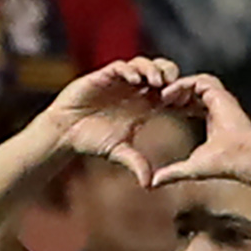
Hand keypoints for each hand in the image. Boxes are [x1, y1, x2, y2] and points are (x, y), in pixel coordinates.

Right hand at [44, 56, 182, 179]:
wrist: (66, 132)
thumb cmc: (93, 141)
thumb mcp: (119, 153)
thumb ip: (136, 164)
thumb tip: (149, 185)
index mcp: (144, 106)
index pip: (168, 93)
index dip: (178, 94)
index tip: (185, 103)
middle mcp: (133, 91)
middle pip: (160, 72)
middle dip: (169, 74)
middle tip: (175, 85)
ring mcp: (119, 82)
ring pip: (142, 65)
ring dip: (152, 70)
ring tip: (157, 82)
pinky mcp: (102, 76)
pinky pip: (120, 67)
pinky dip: (129, 70)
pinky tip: (135, 80)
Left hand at [144, 75, 250, 187]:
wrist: (242, 158)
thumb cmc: (223, 164)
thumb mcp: (190, 167)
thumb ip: (172, 172)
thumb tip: (154, 184)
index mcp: (211, 118)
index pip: (190, 103)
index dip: (173, 104)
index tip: (156, 109)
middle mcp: (215, 106)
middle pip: (190, 90)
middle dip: (171, 92)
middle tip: (153, 99)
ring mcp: (218, 99)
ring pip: (192, 82)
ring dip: (175, 86)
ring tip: (160, 97)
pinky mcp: (219, 94)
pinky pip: (196, 81)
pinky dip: (181, 85)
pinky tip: (168, 96)